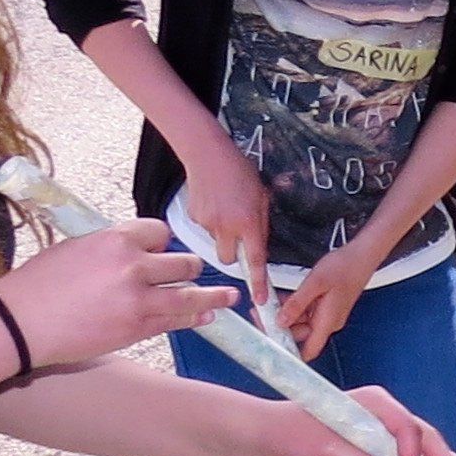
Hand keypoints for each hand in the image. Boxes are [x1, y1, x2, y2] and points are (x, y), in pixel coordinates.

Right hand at [0, 219, 225, 367]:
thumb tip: (130, 252)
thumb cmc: (37, 285)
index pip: (159, 232)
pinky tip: (207, 316)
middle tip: (194, 274)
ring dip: (212, 296)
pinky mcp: (138, 327)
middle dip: (188, 269)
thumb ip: (108, 249)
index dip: (162, 243)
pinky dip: (196, 317)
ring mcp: (138, 298)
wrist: (20, 323)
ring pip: (189, 294)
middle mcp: (132, 265)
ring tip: (230, 298)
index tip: (162, 250)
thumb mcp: (73, 249)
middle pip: (182, 262)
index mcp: (114, 238)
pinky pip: (177, 320)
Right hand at [178, 146, 272, 306]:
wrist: (207, 155)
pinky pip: (205, 229)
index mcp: (248, 222)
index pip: (255, 260)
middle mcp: (227, 227)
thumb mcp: (262, 196)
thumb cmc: (238, 171)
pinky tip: (213, 204)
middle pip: (228, 259)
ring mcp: (208, 224)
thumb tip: (259, 242)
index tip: (261, 300)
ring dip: (222, 234)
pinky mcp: (193, 219)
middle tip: (236, 236)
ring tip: (225, 210)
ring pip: (216, 243)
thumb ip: (262, 223)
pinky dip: (210, 222)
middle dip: (233, 253)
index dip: (258, 283)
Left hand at [277, 237, 383, 358]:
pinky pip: (304, 311)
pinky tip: (280, 299)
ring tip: (266, 306)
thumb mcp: (315, 283)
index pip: (309, 350)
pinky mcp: (325, 305)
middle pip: (300, 336)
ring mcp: (327, 314)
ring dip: (283, 316)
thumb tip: (281, 320)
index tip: (271, 346)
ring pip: (300, 322)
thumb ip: (297, 303)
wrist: (362, 256)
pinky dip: (291, 307)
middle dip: (279, 328)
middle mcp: (328, 321)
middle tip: (260, 316)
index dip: (291, 354)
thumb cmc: (345, 267)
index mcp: (328, 321)